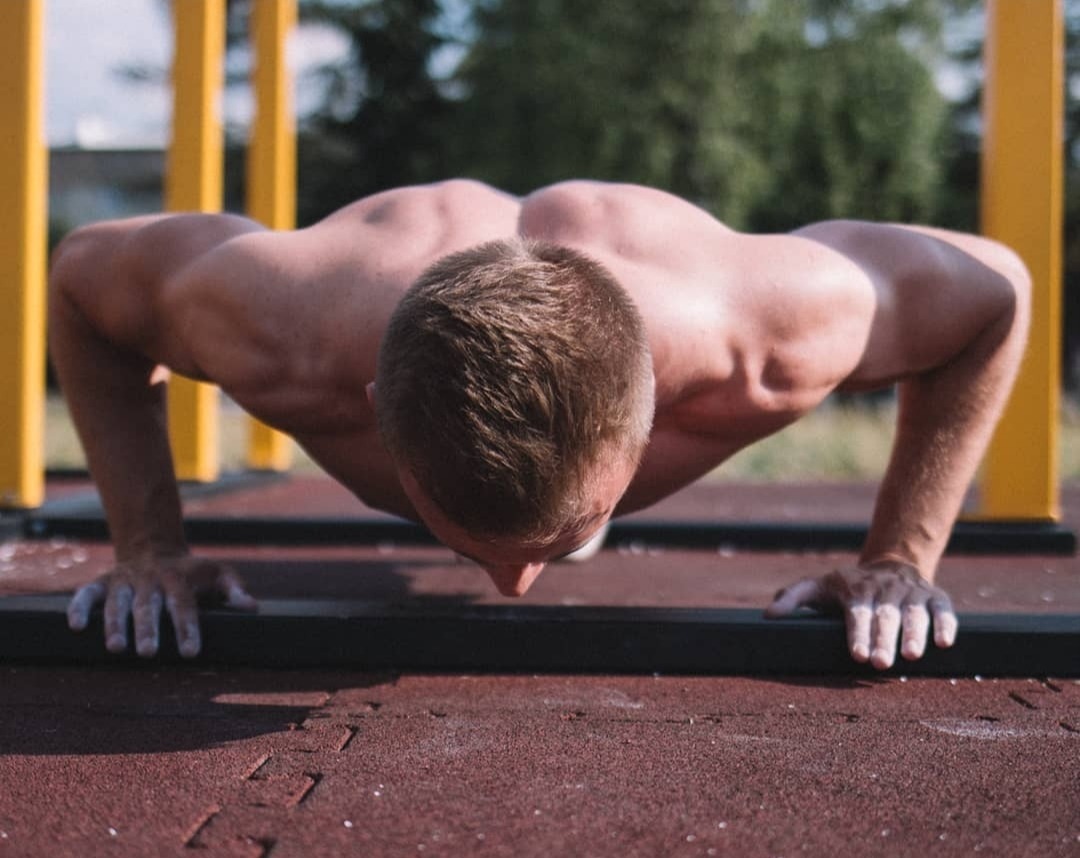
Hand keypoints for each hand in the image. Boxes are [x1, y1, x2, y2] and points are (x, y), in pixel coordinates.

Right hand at [66, 554, 255, 657]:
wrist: (154, 546)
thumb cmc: (191, 571)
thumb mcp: (218, 572)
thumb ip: (234, 589)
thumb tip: (252, 607)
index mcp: (179, 579)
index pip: (184, 605)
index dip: (188, 628)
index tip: (191, 651)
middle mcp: (150, 580)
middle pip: (148, 607)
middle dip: (147, 629)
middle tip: (147, 653)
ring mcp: (124, 581)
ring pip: (117, 603)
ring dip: (114, 624)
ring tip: (115, 648)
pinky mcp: (102, 583)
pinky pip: (86, 593)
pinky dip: (78, 607)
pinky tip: (75, 626)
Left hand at [764, 561, 957, 669]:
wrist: (890, 563)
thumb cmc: (848, 586)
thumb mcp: (817, 587)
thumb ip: (792, 598)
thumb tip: (768, 615)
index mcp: (856, 590)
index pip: (857, 613)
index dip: (858, 634)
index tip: (858, 654)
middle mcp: (885, 590)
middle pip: (885, 616)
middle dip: (884, 639)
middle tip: (882, 663)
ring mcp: (912, 593)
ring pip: (915, 613)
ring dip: (915, 634)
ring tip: (912, 656)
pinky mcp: (936, 596)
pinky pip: (943, 609)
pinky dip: (946, 624)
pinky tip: (945, 643)